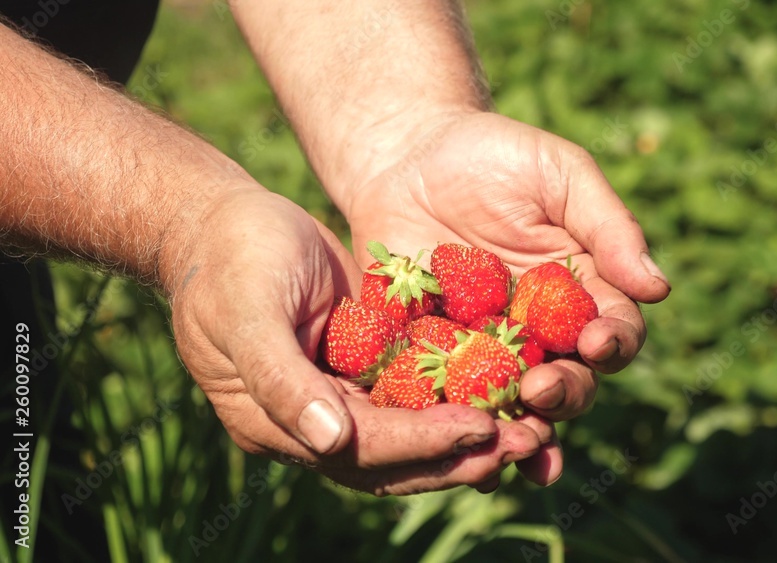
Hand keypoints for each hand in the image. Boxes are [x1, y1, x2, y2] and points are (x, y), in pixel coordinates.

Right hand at [165, 189, 542, 494]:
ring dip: (470, 434)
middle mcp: (314, 424)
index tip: (482, 430)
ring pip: (414, 432)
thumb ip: (280, 378)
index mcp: (276, 423)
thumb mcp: (246, 311)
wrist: (224, 221)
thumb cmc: (230, 257)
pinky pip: (417, 392)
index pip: (362, 448)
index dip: (423, 443)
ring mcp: (340, 397)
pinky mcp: (364, 366)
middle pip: (398, 458)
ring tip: (533, 428)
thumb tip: (329, 441)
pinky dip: (458, 396)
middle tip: (528, 444)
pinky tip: (508, 388)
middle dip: (462, 454)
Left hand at [340, 112, 670, 483]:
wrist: (406, 154)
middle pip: (568, 382)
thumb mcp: (559, 174)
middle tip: (540, 390)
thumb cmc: (495, 155)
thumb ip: (607, 225)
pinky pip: (443, 398)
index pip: (614, 333)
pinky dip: (447, 422)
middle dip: (562, 395)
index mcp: (583, 294)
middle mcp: (540, 333)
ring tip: (506, 441)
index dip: (613, 345)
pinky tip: (444, 436)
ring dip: (514, 430)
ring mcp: (485, 351)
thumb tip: (658, 288)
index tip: (598, 342)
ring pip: (510, 405)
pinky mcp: (430, 357)